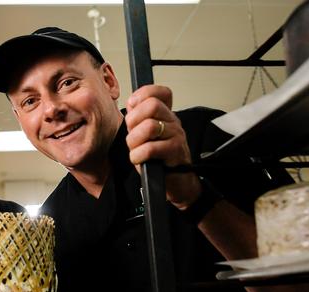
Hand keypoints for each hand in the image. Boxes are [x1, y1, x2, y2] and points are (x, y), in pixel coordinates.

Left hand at [124, 85, 200, 209]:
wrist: (177, 182)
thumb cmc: (159, 160)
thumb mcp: (146, 136)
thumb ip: (139, 119)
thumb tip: (131, 103)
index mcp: (166, 115)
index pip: (159, 92)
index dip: (141, 96)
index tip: (132, 109)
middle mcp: (173, 122)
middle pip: (152, 105)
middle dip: (134, 121)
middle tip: (133, 135)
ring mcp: (176, 136)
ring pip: (149, 126)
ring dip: (134, 141)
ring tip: (135, 150)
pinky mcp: (175, 152)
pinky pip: (151, 148)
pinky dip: (138, 155)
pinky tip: (138, 160)